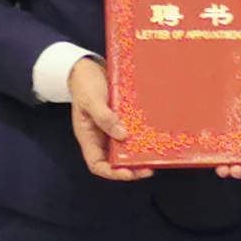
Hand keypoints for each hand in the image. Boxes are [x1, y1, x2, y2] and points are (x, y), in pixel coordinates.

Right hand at [67, 58, 145, 181]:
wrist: (87, 67)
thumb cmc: (84, 84)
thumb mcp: (91, 99)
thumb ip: (104, 117)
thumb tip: (122, 136)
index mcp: (88, 137)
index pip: (97, 164)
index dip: (112, 173)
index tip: (129, 173)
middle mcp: (100, 136)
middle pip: (114, 161)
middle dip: (130, 167)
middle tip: (149, 168)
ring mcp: (110, 128)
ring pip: (124, 148)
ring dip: (138, 154)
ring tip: (155, 156)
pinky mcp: (120, 119)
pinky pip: (131, 132)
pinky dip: (141, 137)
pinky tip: (154, 136)